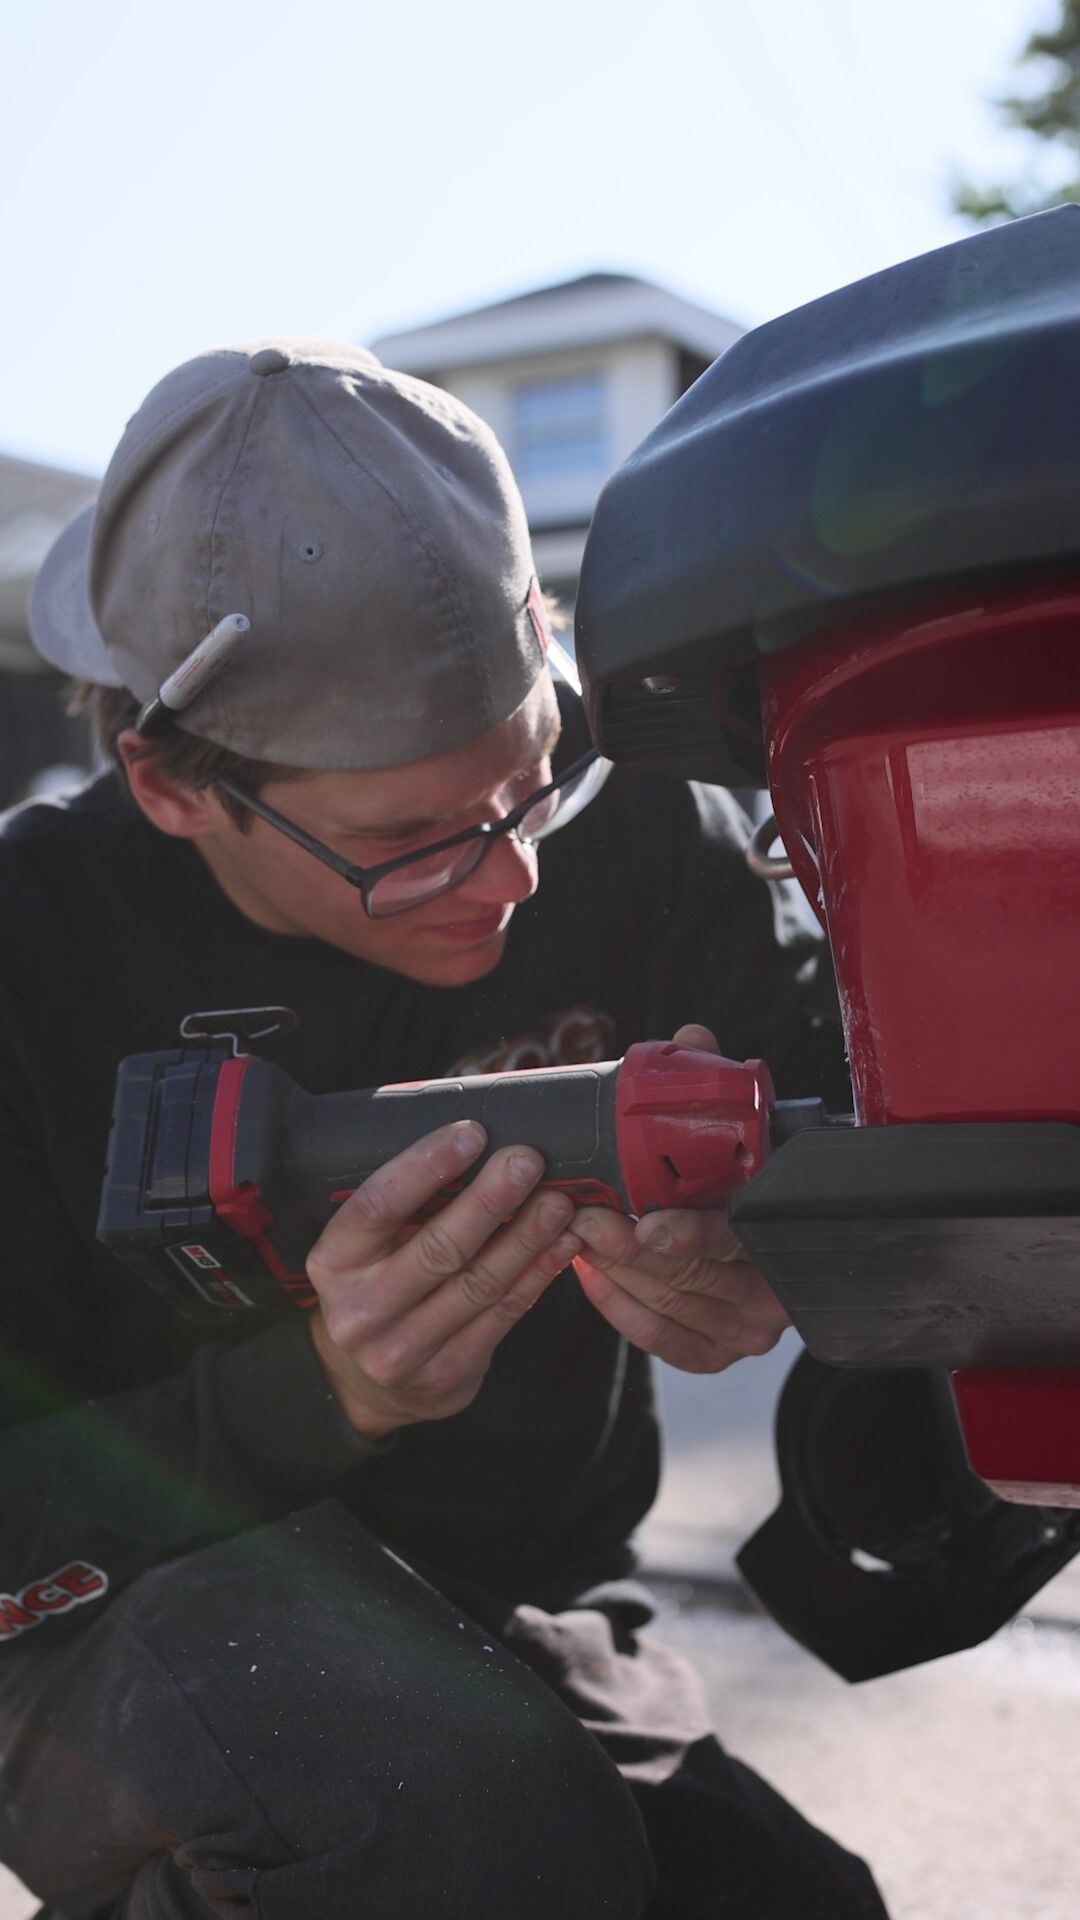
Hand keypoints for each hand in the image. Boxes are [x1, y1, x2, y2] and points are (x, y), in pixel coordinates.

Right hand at [306, 1121, 581, 1438]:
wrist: (369, 1383)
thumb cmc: (377, 1285)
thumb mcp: (367, 1246)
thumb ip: (407, 1205)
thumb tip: (476, 1142)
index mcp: (334, 1261)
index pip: (377, 1206)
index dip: (425, 1167)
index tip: (473, 1135)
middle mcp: (361, 1309)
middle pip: (437, 1249)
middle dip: (489, 1200)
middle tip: (528, 1161)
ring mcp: (403, 1349)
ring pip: (478, 1285)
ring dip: (526, 1238)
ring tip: (558, 1202)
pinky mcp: (447, 1374)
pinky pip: (502, 1316)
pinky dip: (537, 1276)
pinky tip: (561, 1245)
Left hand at [570, 1024, 789, 1373]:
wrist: (765, 1244)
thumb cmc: (740, 1179)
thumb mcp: (736, 1132)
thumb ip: (713, 1087)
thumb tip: (693, 1041)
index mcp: (779, 1229)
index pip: (737, 1238)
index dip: (692, 1233)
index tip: (647, 1222)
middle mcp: (772, 1288)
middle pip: (693, 1275)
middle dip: (630, 1247)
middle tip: (584, 1218)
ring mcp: (746, 1329)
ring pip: (670, 1304)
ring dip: (618, 1270)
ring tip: (576, 1236)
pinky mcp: (716, 1353)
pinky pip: (664, 1338)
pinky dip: (623, 1308)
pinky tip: (592, 1274)